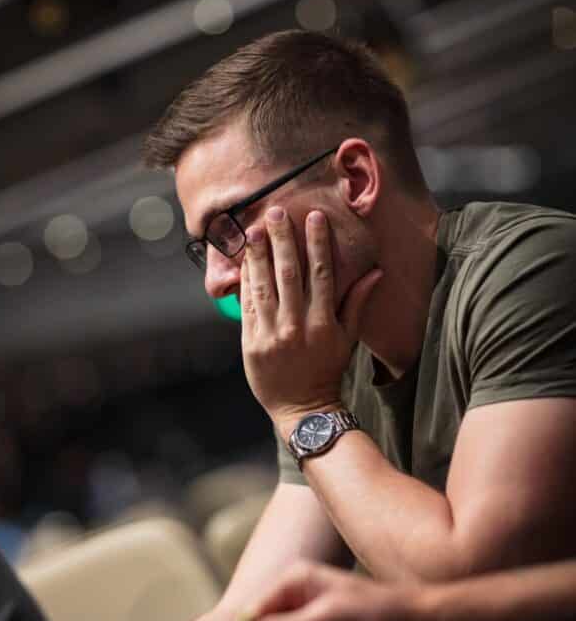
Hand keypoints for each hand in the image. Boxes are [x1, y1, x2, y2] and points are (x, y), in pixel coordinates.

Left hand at [240, 206, 381, 433]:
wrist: (303, 408)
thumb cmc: (326, 371)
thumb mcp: (347, 339)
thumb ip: (357, 303)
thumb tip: (375, 273)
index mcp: (322, 322)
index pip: (320, 273)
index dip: (316, 243)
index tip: (313, 217)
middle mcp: (296, 325)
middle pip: (288, 274)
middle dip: (283, 240)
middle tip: (276, 212)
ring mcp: (271, 334)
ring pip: (264, 286)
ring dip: (259, 255)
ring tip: (256, 230)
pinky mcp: (251, 342)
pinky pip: (247, 306)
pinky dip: (246, 282)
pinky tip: (245, 261)